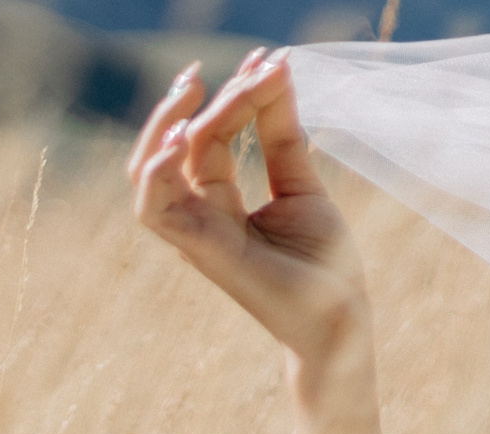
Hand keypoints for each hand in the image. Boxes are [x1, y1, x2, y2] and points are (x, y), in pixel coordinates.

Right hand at [130, 51, 369, 359]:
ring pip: (149, 169)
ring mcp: (194, 232)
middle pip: (181, 143)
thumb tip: (274, 67)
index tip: (267, 61)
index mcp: (218, 199)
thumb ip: (279, 130)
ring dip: (163, 124)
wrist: (340, 316)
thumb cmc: (322, 261)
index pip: (209, 135)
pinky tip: (178, 139)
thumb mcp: (299, 181)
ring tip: (192, 89)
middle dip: (202, 100)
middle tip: (234, 68)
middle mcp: (198, 213)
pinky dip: (156, 172)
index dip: (234, 94)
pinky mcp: (200, 250)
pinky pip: (154, 208)